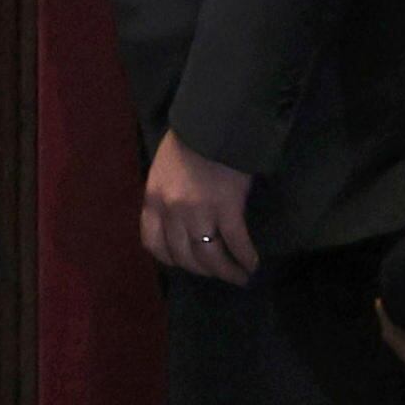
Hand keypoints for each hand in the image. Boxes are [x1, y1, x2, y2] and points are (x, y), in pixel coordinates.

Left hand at [141, 131, 258, 283]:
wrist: (209, 127)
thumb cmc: (184, 147)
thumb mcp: (160, 174)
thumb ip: (163, 200)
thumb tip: (175, 227)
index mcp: (152, 200)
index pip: (154, 244)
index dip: (172, 260)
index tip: (188, 265)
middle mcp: (172, 211)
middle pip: (186, 256)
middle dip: (204, 271)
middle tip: (220, 273)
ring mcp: (199, 211)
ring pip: (211, 256)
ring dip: (227, 272)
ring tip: (241, 276)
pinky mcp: (227, 208)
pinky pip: (236, 243)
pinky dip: (246, 258)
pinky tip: (252, 263)